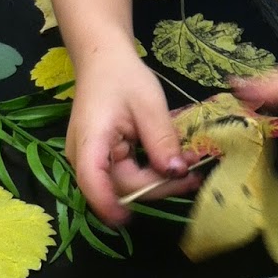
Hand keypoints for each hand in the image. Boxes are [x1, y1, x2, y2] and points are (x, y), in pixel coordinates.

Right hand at [65, 46, 197, 225]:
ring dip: (158, 180)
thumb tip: (175, 173)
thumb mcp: (149, 104)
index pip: (93, 182)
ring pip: (126, 184)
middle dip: (157, 186)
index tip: (129, 220)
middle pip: (119, 187)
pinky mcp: (104, 159)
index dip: (109, 205)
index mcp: (90, 142)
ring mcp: (92, 160)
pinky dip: (151, 171)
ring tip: (190, 165)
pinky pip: (127, 174)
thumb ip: (162, 141)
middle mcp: (84, 157)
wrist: (103, 58)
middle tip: (194, 174)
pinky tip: (174, 161)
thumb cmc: (122, 75)